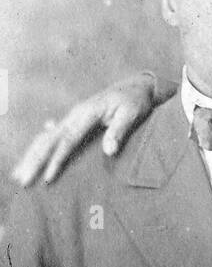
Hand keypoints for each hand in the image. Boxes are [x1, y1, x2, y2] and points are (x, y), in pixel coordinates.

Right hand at [11, 75, 157, 185]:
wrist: (137, 86)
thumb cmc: (135, 100)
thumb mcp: (132, 113)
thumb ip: (119, 131)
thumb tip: (109, 151)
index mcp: (87, 113)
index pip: (68, 140)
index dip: (56, 159)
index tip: (47, 178)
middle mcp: (75, 114)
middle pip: (49, 139)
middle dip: (34, 160)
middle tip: (22, 180)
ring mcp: (73, 117)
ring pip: (46, 137)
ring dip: (31, 155)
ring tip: (18, 174)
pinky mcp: (75, 121)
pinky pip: (52, 136)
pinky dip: (40, 147)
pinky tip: (30, 157)